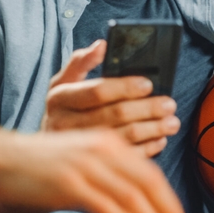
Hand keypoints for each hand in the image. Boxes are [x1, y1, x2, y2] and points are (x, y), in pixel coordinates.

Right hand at [0, 128, 190, 212]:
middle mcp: (103, 150)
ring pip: (131, 196)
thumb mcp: (84, 164)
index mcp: (111, 144)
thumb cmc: (42, 167)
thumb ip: (111, 180)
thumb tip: (140, 211)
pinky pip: (104, 203)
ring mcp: (86, 165)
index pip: (152, 175)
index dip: (171, 203)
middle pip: (149, 185)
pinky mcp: (67, 183)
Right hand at [43, 40, 179, 156]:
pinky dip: (147, 148)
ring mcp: (78, 148)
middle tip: (170, 104)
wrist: (42, 153)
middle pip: (115, 115)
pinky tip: (160, 139)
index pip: (97, 91)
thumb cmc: (62, 109)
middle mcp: (65, 123)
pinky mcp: (91, 167)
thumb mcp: (63, 82)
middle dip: (147, 109)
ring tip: (172, 122)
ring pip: (124, 138)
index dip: (125, 87)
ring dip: (153, 129)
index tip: (148, 84)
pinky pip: (125, 157)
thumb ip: (81, 62)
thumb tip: (102, 44)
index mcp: (60, 98)